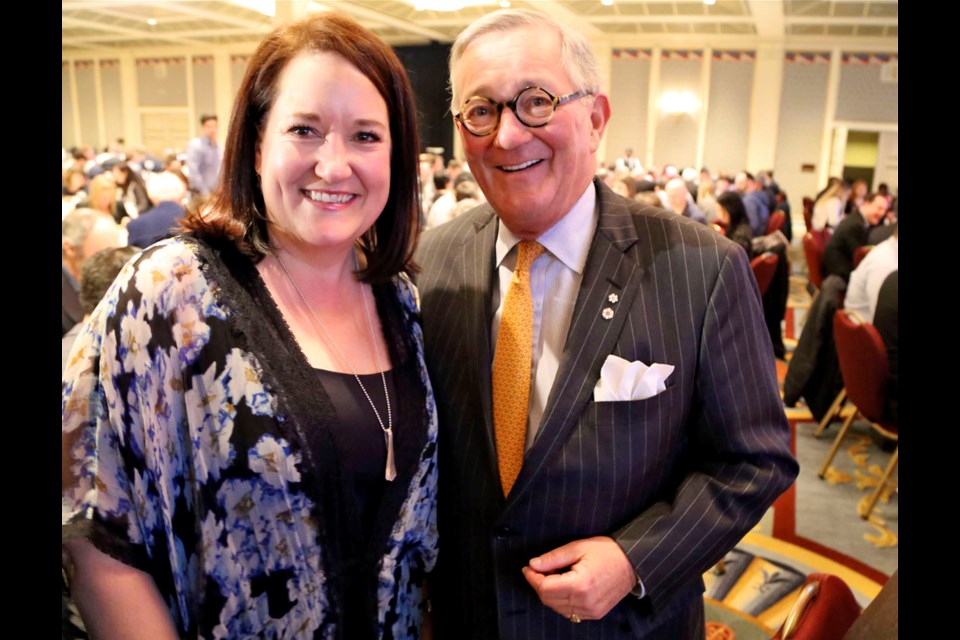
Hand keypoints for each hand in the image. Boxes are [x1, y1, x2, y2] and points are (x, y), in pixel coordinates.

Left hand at [521, 536, 637, 620]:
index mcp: (580, 585)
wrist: (633, 563)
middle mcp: (585, 602)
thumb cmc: (607, 552)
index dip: (532, 578)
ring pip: (557, 608)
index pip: (545, 588)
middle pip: (548, 600)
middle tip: (537, 569)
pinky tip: (563, 587)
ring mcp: (590, 611)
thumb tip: (533, 564)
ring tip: (551, 576)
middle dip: (538, 585)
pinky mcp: (595, 614)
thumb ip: (553, 558)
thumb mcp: (578, 547)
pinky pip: (569, 612)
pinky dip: (561, 602)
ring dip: (549, 594)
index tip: (527, 568)